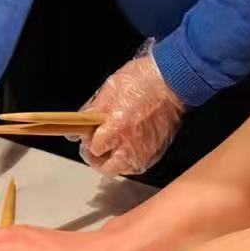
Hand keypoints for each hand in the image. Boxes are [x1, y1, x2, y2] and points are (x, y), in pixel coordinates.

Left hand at [80, 47, 184, 177]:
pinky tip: (127, 147)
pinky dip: (129, 160)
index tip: (89, 134)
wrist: (171, 81)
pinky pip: (139, 165)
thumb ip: (92, 111)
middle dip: (97, 160)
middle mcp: (131, 144)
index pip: (94, 148)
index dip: (89, 141)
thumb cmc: (140, 80)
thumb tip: (78, 126)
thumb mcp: (109, 90)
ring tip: (112, 147)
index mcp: (117, 127)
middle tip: (96, 148)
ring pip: (123, 170)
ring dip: (114, 162)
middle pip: (107, 168)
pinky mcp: (157, 151)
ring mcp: (146, 150)